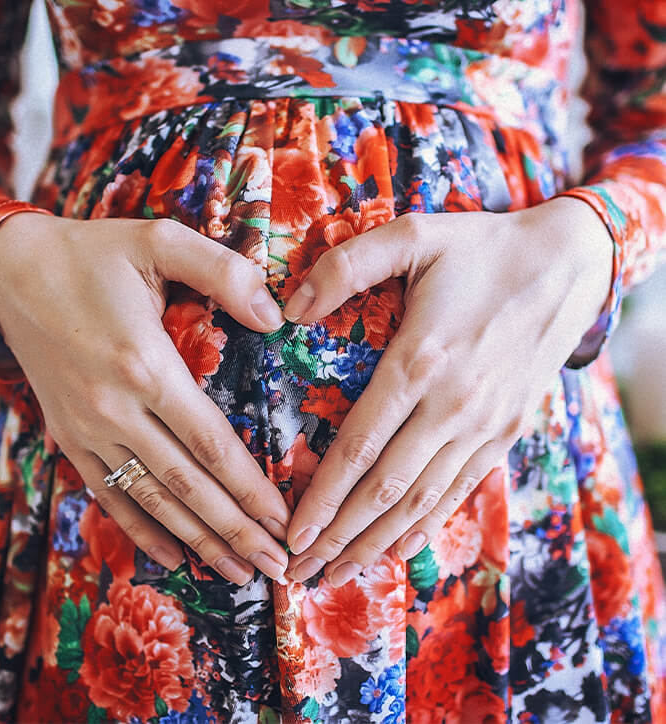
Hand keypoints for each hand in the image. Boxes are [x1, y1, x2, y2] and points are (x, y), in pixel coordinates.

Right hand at [0, 213, 290, 584]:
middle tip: (276, 567)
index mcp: (144, 364)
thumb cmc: (95, 254)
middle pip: (186, 486)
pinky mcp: (69, 436)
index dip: (251, 488)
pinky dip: (140, 530)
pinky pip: (107, 494)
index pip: (210, 444)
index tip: (284, 519)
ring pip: (150, 500)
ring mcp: (88, 429)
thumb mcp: (161, 240)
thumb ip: (223, 272)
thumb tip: (275, 316)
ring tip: (238, 575)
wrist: (13, 269)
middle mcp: (115, 409)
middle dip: (235, 531)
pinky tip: (171, 557)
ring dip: (197, 542)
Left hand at [281, 198, 612, 584]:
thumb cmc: (483, 249)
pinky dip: (428, 524)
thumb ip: (345, 267)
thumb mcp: (412, 236)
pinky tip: (401, 549)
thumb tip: (289, 309)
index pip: (359, 446)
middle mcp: (453, 406)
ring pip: (422, 500)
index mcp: (421, 361)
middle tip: (301, 571)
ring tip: (340, 572)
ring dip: (377, 541)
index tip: (293, 532)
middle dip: (339, 535)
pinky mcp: (506, 431)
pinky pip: (461, 488)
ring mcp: (485, 425)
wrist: (568, 264)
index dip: (323, 495)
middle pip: (386, 488)